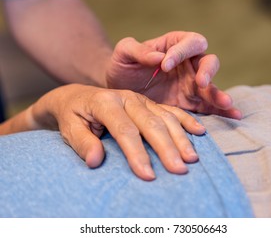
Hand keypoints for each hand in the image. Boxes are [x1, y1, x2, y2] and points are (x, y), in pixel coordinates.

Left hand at [30, 84, 205, 180]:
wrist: (78, 97)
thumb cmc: (74, 116)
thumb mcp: (69, 128)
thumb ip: (83, 143)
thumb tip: (96, 161)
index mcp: (106, 102)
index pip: (125, 130)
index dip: (137, 154)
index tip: (148, 176)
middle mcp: (127, 98)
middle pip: (150, 124)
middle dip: (166, 148)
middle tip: (179, 170)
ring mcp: (140, 99)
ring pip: (165, 117)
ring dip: (180, 138)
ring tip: (191, 158)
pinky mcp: (149, 102)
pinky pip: (170, 110)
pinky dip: (185, 120)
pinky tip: (199, 131)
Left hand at [106, 31, 241, 118]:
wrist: (119, 91)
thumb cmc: (122, 67)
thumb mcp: (124, 53)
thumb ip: (137, 50)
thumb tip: (160, 58)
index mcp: (173, 45)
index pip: (188, 42)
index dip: (181, 52)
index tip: (164, 66)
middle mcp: (187, 64)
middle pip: (208, 61)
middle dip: (207, 71)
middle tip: (200, 82)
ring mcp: (190, 85)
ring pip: (211, 86)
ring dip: (217, 94)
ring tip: (225, 103)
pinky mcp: (188, 103)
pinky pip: (207, 106)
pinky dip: (220, 111)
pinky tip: (233, 116)